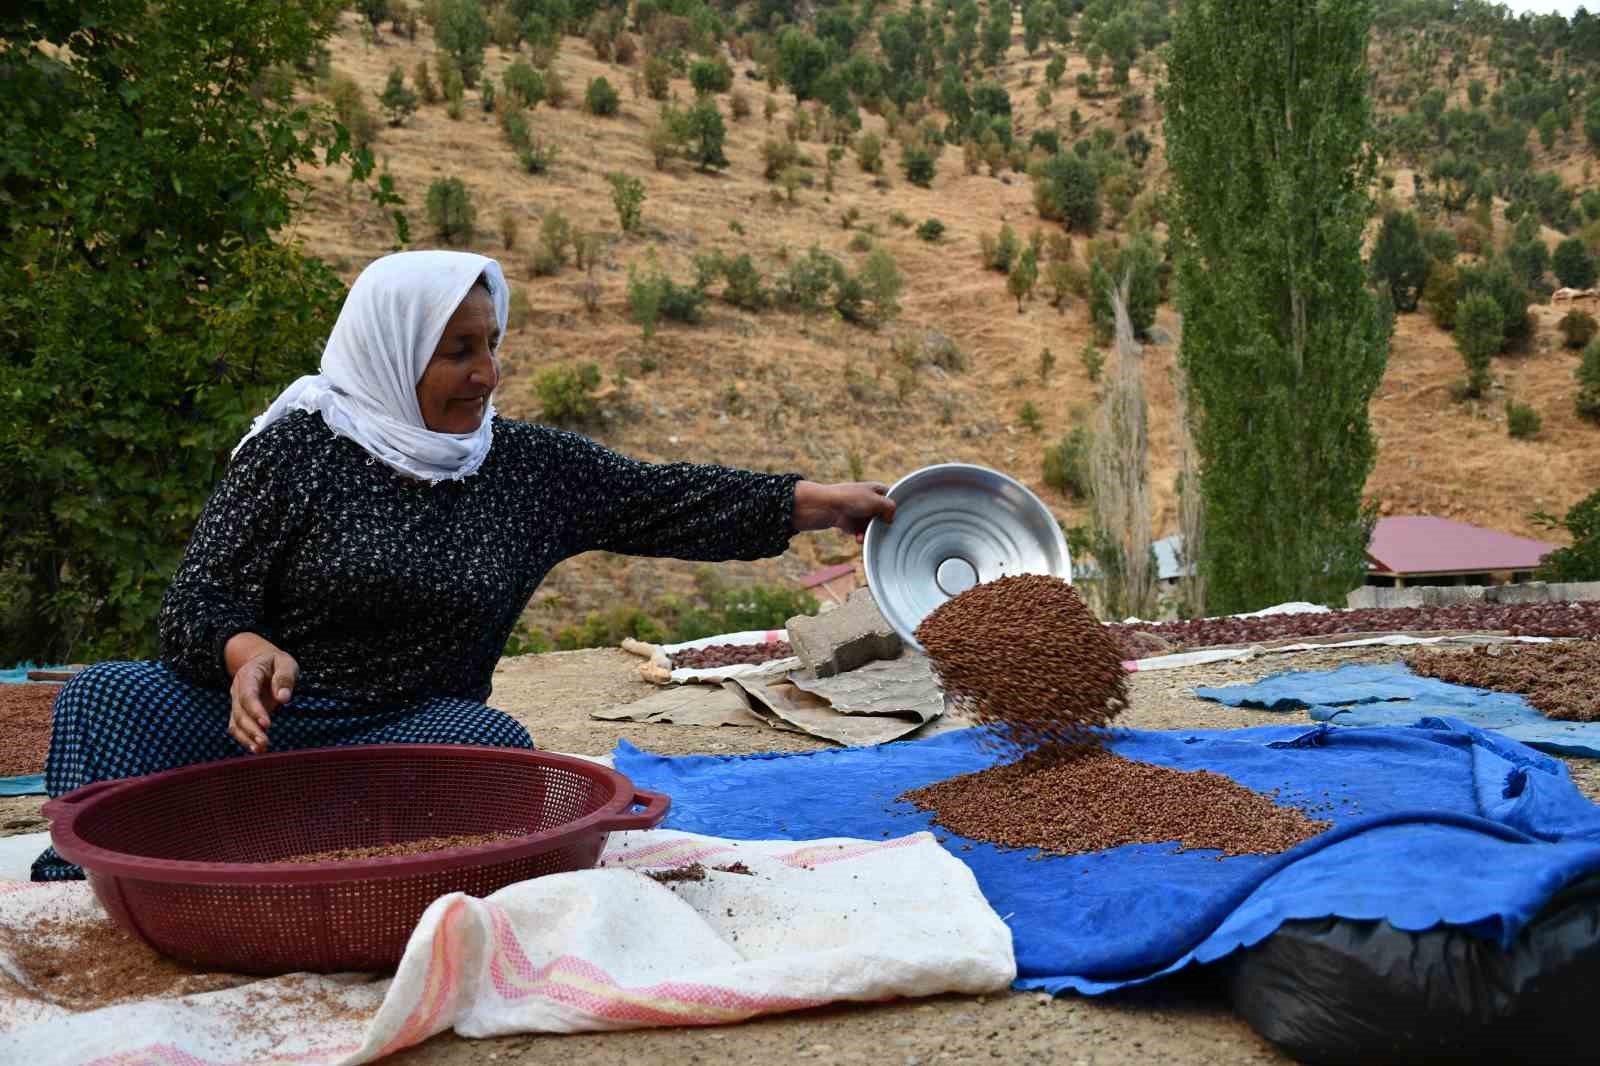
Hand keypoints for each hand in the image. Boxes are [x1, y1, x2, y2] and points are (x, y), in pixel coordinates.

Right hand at [224, 634, 297, 753]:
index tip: (267, 724)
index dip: (255, 710)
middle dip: (251, 728)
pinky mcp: (240, 712)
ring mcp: (236, 702)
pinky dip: (245, 739)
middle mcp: (237, 689)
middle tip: (265, 742)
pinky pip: (237, 727)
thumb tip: (284, 698)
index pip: (248, 694)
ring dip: (247, 737)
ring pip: (235, 722)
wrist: (261, 662)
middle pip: (240, 712)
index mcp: (248, 674)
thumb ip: (285, 678)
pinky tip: (257, 749)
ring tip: (261, 749)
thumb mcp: (285, 662)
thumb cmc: (276, 664)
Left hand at [793, 480, 895, 541]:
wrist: (825, 507)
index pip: (893, 498)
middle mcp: (870, 501)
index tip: (898, 518)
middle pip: (885, 516)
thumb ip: (890, 507)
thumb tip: (890, 519)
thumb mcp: (876, 500)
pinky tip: (858, 538)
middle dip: (883, 525)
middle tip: (882, 530)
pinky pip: (863, 533)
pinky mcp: (853, 524)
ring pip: (874, 527)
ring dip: (872, 533)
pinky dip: (862, 536)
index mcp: (877, 490)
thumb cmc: (851, 499)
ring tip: (866, 535)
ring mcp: (861, 513)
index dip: (896, 508)